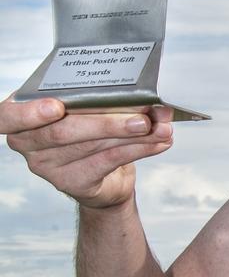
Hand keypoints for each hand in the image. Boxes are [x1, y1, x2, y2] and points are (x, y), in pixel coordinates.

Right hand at [1, 97, 173, 209]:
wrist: (103, 172)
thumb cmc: (91, 128)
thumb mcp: (89, 108)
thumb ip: (106, 100)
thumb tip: (149, 98)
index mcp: (22, 115)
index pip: (8, 117)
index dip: (29, 113)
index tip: (56, 107)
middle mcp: (28, 142)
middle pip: (63, 131)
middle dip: (108, 122)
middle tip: (143, 117)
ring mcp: (46, 166)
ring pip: (91, 146)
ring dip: (133, 136)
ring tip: (162, 127)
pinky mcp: (70, 182)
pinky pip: (107, 161)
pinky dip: (139, 149)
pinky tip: (159, 142)